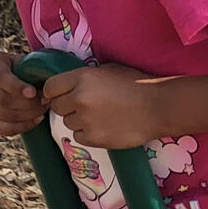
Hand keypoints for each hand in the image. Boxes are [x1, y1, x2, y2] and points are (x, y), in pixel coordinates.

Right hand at [0, 51, 43, 137]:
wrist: (10, 78)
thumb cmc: (20, 68)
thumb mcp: (24, 62)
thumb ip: (33, 69)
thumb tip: (47, 84)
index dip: (16, 87)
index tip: (33, 92)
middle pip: (1, 99)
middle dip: (27, 104)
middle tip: (45, 102)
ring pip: (3, 115)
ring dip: (27, 115)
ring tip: (43, 110)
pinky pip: (3, 129)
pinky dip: (22, 126)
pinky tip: (36, 120)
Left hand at [41, 63, 166, 148]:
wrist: (157, 107)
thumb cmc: (136, 84)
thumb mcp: (107, 70)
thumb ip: (84, 77)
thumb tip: (67, 86)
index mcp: (82, 78)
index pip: (50, 88)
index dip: (54, 92)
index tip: (60, 95)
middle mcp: (79, 99)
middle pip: (57, 107)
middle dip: (67, 107)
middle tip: (84, 106)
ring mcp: (85, 120)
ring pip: (68, 123)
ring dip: (78, 121)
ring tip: (99, 116)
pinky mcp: (93, 138)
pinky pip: (79, 137)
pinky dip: (87, 134)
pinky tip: (104, 126)